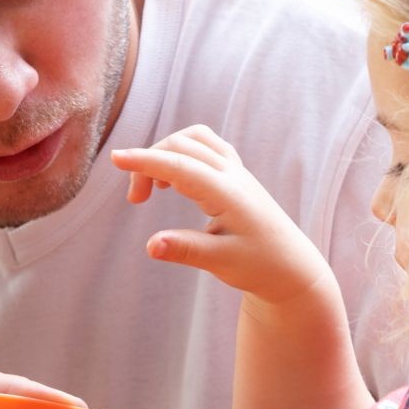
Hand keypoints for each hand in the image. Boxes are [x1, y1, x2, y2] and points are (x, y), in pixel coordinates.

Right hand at [112, 125, 333, 303]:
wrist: (293, 269)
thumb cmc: (261, 267)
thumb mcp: (221, 263)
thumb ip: (185, 250)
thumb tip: (150, 245)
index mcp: (228, 193)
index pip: (180, 165)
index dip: (145, 160)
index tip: (115, 158)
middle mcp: (233, 174)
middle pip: (182, 145)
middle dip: (149, 162)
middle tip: (136, 200)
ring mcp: (237, 171)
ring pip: (195, 139)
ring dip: (167, 152)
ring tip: (155, 186)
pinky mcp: (237, 175)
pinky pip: (207, 145)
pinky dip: (183, 151)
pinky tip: (176, 179)